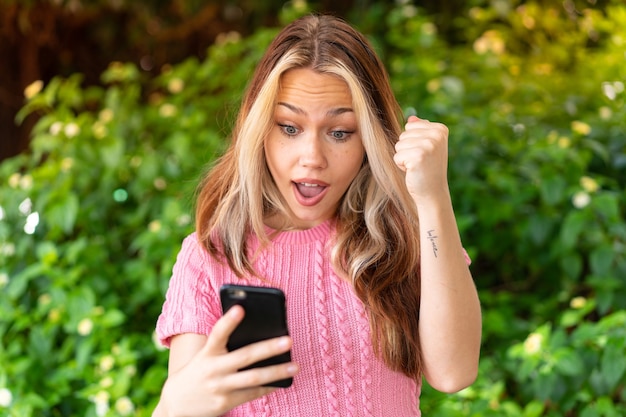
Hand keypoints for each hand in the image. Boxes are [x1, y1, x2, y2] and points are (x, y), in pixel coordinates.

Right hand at [157, 305, 298, 416]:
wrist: (176, 406)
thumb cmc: (198, 372)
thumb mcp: (204, 356)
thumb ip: (224, 347)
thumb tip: (257, 337)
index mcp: (206, 353)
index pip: (217, 334)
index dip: (229, 321)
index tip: (240, 308)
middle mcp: (213, 369)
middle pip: (245, 356)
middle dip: (268, 348)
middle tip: (288, 340)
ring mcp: (220, 387)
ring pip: (253, 378)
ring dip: (277, 372)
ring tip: (295, 365)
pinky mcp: (225, 403)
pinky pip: (252, 394)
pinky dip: (268, 387)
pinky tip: (281, 382)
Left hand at [394, 115, 449, 199]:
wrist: (432, 192)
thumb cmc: (427, 169)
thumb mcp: (426, 147)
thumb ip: (420, 131)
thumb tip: (411, 118)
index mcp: (440, 129)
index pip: (410, 126)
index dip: (412, 141)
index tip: (424, 153)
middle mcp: (437, 135)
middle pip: (403, 134)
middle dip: (407, 149)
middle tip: (420, 162)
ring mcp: (428, 145)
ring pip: (398, 145)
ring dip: (404, 158)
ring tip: (417, 166)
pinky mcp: (418, 156)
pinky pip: (397, 156)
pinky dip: (401, 166)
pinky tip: (414, 171)